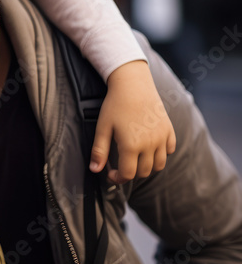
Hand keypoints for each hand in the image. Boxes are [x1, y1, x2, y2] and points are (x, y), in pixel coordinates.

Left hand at [90, 60, 175, 183]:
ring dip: (147, 166)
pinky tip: (149, 147)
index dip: (118, 178)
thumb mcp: (103, 128)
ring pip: (159, 165)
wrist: (133, 85)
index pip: (128, 174)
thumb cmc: (115, 105)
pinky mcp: (169, 130)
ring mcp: (162, 138)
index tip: (111, 174)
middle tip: (120, 165)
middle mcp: (150, 144)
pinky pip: (170, 150)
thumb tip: (95, 170)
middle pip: (144, 172)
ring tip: (135, 158)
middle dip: (131, 173)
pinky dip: (161, 154)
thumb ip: (99, 151)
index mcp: (131, 145)